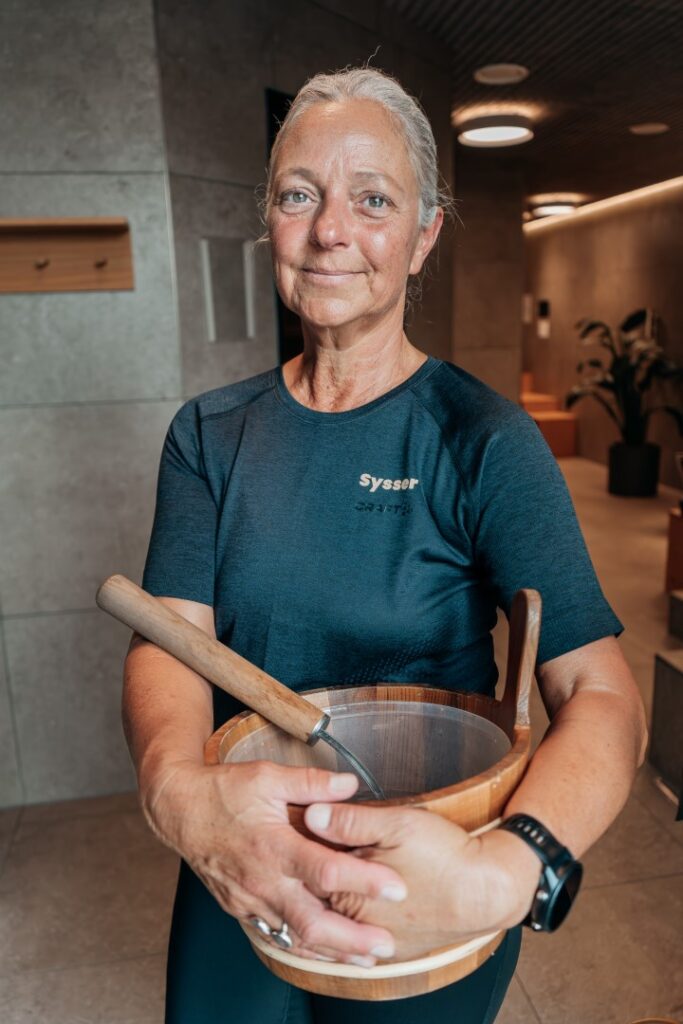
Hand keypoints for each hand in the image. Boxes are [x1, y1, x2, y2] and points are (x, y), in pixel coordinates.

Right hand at [142, 759, 407, 964]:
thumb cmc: (223, 790)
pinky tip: (324, 952)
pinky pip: (275, 934)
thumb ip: (312, 782)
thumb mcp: (268, 776)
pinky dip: (301, 947)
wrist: (178, 810)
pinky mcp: (240, 908)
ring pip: (294, 937)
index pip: (326, 872)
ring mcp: (250, 899)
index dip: (364, 882)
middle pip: (312, 922)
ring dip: (331, 951)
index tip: (397, 888)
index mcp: (273, 845)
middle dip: (351, 940)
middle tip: (386, 946)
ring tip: (366, 960)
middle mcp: (263, 880)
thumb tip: (351, 784)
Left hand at [303, 801, 539, 960]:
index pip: (308, 874)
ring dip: (324, 905)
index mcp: (350, 895)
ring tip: (322, 880)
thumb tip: (311, 814)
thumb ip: (350, 821)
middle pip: (316, 903)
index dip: (299, 850)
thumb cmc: (446, 854)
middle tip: (303, 854)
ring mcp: (377, 940)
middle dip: (307, 879)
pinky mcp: (396, 947)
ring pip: (336, 925)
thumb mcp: (397, 824)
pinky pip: (359, 940)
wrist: (489, 889)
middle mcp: (358, 926)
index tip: (293, 828)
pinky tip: (347, 907)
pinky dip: (348, 925)